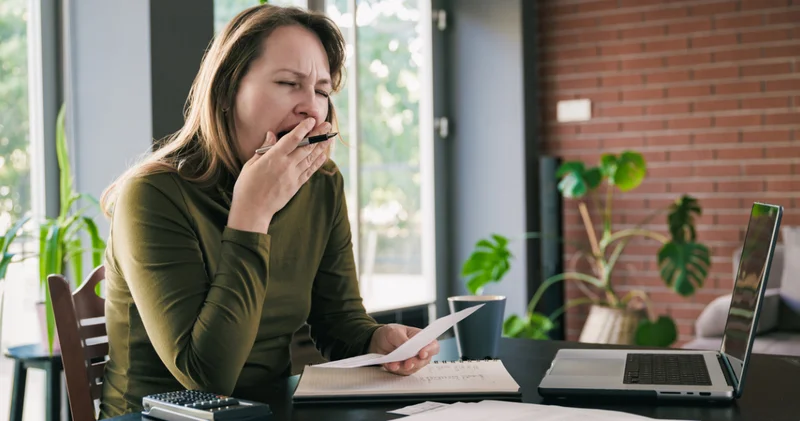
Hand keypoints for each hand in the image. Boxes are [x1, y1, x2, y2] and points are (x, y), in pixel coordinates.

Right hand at [228, 118, 331, 233]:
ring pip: (310, 158)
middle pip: (306, 147)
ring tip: (329, 137)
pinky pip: (310, 171)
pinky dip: (318, 162)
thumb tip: (272, 135)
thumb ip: (264, 149)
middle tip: (327, 125)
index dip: (304, 128)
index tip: (312, 120)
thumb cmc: (247, 186)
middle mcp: (286, 165)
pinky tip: (324, 155)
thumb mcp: (251, 164)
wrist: (252, 210)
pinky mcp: (296, 185)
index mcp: (273, 158)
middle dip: (318, 134)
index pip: (292, 139)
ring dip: (321, 147)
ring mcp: (293, 176)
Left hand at [368, 324, 439, 375]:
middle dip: (415, 362)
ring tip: (393, 364)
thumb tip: (408, 346)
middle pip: (424, 360)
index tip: (422, 354)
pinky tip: (389, 365)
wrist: (377, 341)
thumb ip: (402, 339)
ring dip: (403, 367)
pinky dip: (395, 369)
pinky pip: (402, 372)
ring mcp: (412, 361)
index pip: (433, 346)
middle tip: (407, 363)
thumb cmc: (390, 333)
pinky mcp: (404, 368)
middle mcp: (419, 351)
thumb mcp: (394, 332)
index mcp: (421, 339)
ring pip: (413, 368)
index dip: (430, 350)